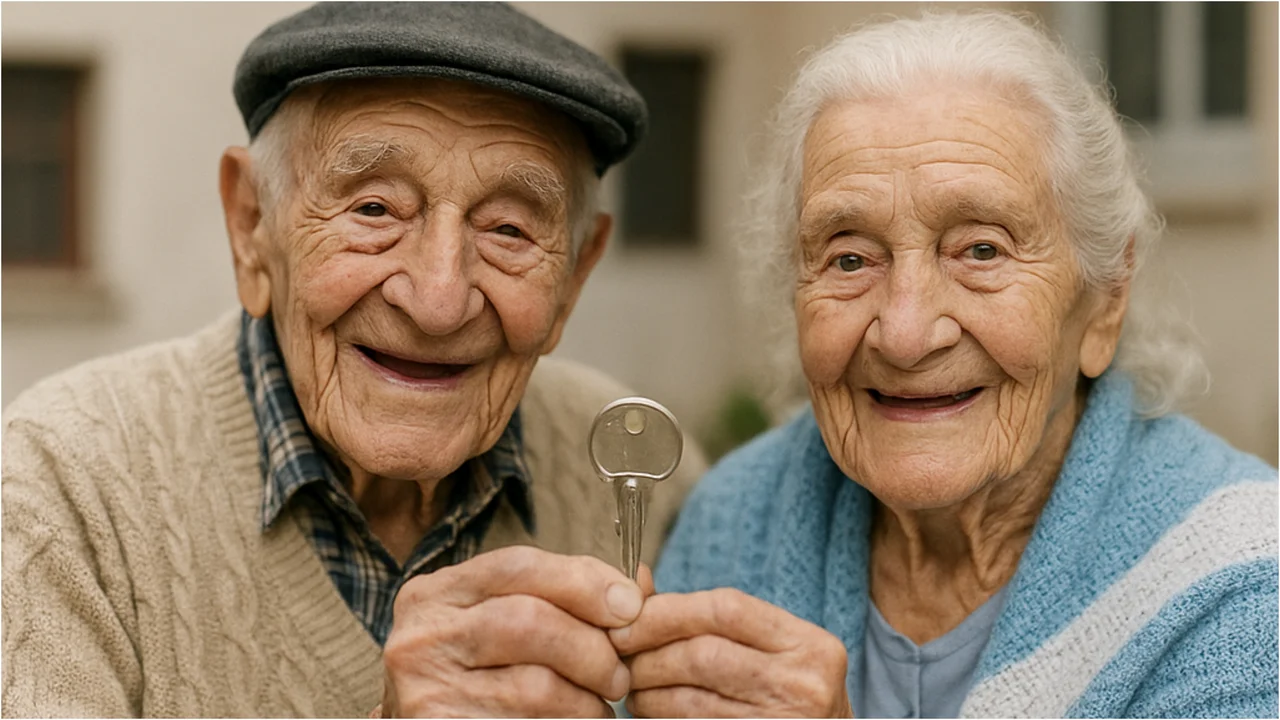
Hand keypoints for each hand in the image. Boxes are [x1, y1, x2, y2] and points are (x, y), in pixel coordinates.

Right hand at [379, 546, 644, 716]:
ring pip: (535, 685)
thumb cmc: (478, 674)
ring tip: (600, 707)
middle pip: (529, 621)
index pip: (518, 566)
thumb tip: (635, 587)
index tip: (629, 605)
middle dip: (591, 648)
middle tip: (619, 674)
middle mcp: (424, 636)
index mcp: (436, 594)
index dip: (583, 581)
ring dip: (586, 699)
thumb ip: (557, 597)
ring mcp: (428, 689)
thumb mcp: (499, 622)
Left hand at [609, 588, 851, 717]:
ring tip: (633, 689)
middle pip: (703, 655)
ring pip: (691, 701)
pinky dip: (664, 718)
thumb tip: (635, 581)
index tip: (627, 621)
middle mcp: (803, 685)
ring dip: (648, 693)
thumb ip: (707, 615)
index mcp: (808, 645)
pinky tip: (652, 712)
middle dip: (649, 655)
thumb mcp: (770, 648)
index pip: (725, 610)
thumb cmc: (787, 693)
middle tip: (620, 657)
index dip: (666, 612)